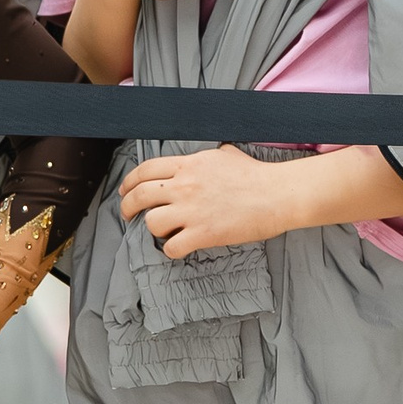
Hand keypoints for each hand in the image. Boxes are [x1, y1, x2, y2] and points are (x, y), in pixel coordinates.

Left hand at [120, 146, 295, 257]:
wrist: (277, 194)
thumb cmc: (256, 175)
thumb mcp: (227, 154)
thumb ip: (207, 157)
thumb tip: (207, 157)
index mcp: (189, 165)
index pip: (145, 170)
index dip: (129, 182)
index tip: (125, 191)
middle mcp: (185, 186)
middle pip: (140, 196)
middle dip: (127, 207)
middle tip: (128, 214)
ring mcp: (192, 211)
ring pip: (152, 223)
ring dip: (154, 229)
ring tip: (165, 231)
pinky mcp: (203, 233)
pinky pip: (171, 247)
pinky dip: (171, 250)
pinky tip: (180, 246)